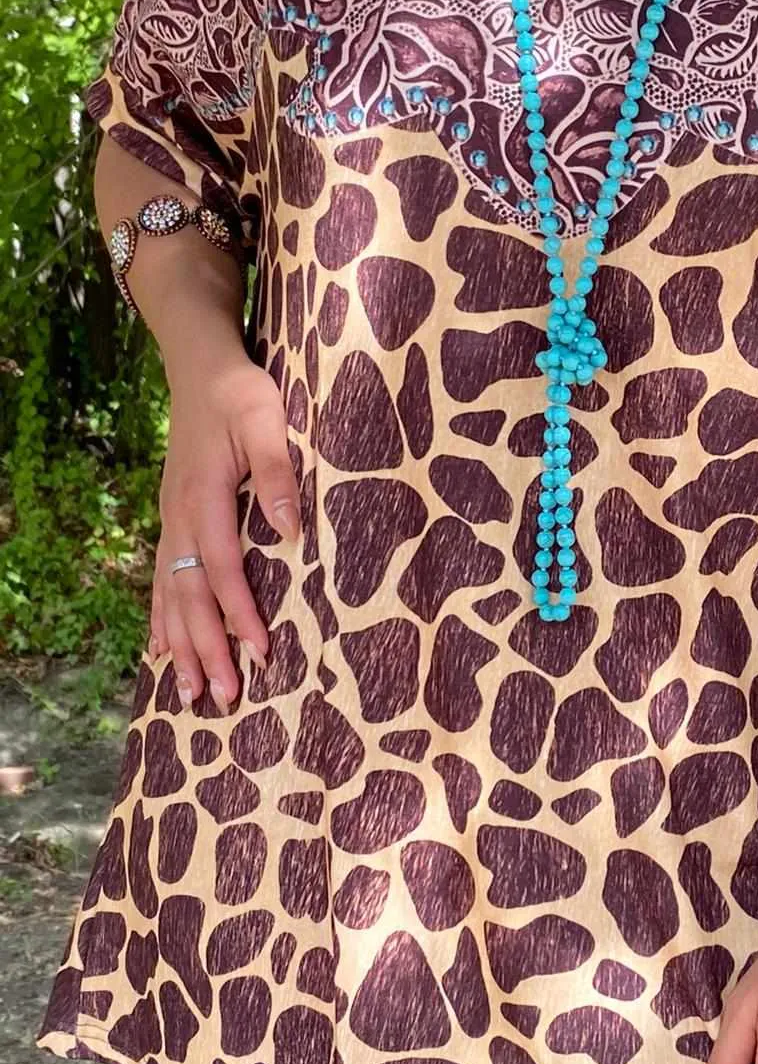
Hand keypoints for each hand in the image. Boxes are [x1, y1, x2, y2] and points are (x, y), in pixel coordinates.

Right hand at [148, 353, 300, 712]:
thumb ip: (276, 470)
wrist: (201, 368)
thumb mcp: (267, 417)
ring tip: (191, 694)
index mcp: (204, 496)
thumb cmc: (242, 392)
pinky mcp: (172, 519)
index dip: (239, 612)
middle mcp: (180, 516)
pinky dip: (161, 619)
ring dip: (182, 645)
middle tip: (227, 695)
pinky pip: (161, 579)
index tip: (259, 651)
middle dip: (207, 647)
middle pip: (190, 594)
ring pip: (170, 595)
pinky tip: (162, 652)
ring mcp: (171, 520)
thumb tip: (290, 529)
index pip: (222, 567)